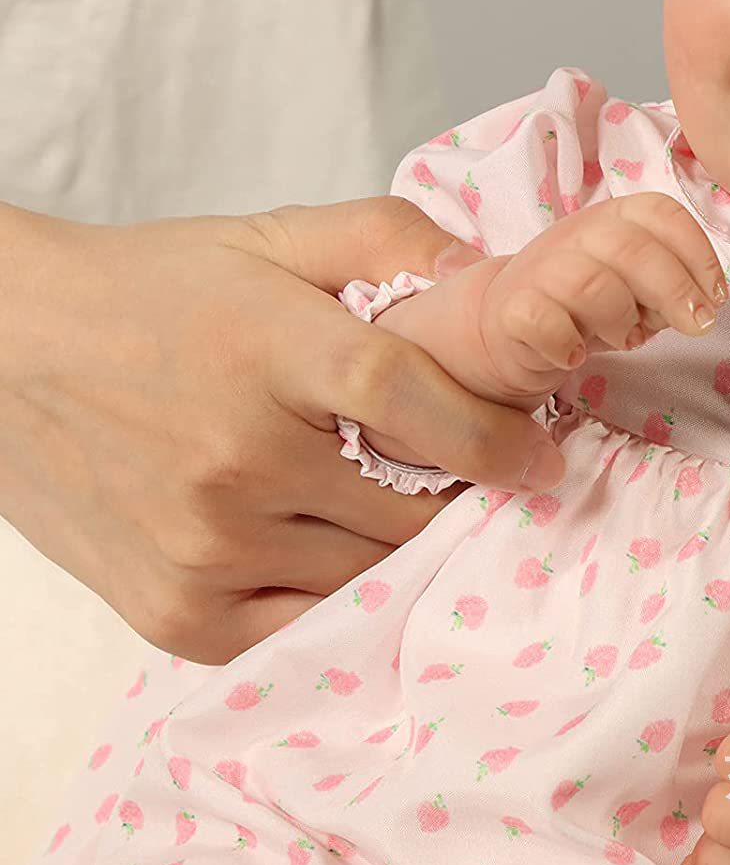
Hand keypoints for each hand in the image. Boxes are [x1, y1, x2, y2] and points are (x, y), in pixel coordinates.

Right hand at [0, 197, 560, 664]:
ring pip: (370, 573)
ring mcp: (205, 548)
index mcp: (270, 352)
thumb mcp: (272, 237)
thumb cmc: (158, 291)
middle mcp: (238, 459)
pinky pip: (307, 627)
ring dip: (410, 550)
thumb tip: (486, 279)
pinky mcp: (176, 613)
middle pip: (407, 506)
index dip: (494, 435)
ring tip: (416, 512)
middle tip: (481, 480)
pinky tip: (351, 554)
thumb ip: (387, 239)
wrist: (9, 353)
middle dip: (463, 497)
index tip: (541, 454)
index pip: (412, 401)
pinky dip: (347, 599)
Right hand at [374, 193, 727, 421]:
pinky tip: (576, 356)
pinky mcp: (511, 309)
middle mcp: (577, 234)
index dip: (698, 253)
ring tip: (625, 341)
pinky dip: (568, 344)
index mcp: (615, 218)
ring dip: (622, 321)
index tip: (715, 296)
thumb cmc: (588, 304)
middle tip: (695, 326)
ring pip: (592, 285)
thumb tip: (704, 305)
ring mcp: (540, 269)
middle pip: (632, 248)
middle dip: (673, 290)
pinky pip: (544, 322)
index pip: (662, 214)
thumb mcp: (638, 286)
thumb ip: (671, 284)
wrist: (506, 323)